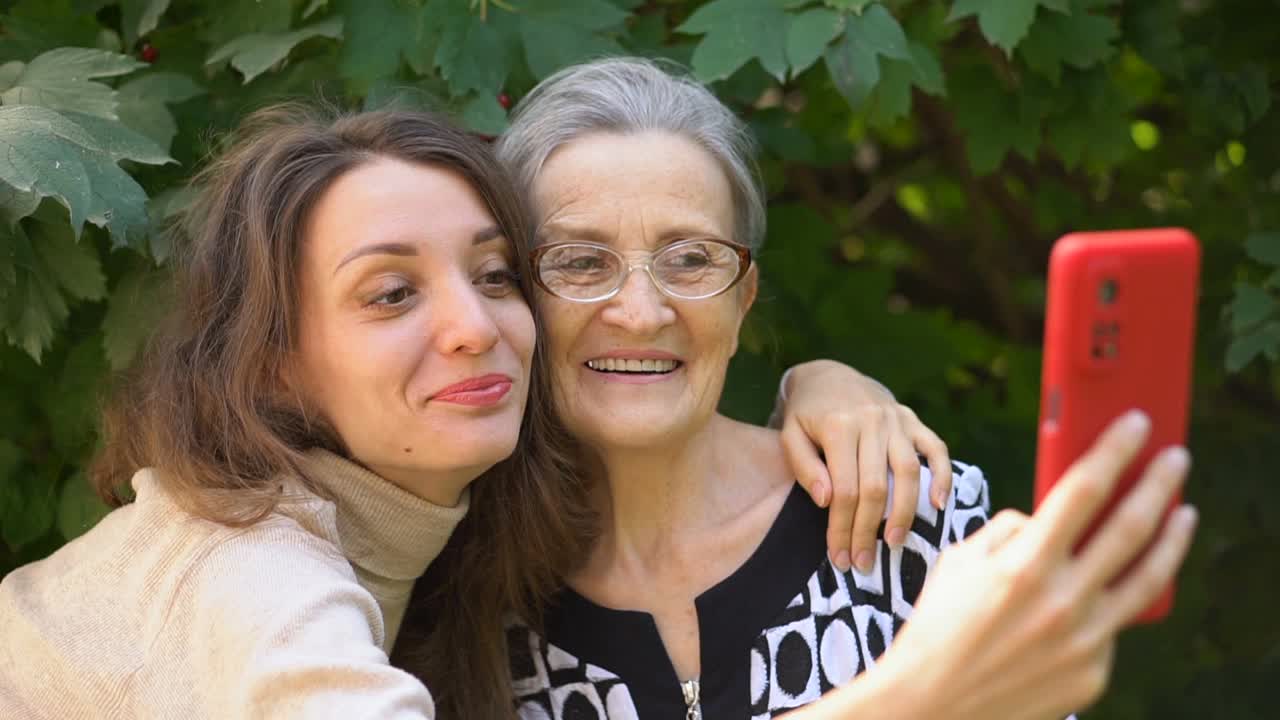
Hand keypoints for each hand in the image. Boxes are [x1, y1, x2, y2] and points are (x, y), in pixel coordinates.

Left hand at [776, 359, 950, 572]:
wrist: (828, 375)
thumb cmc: (806, 415)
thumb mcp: (789, 435)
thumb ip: (803, 466)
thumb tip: (826, 500)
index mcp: (838, 427)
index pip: (844, 489)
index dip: (842, 527)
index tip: (839, 556)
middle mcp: (871, 422)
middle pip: (876, 487)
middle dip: (869, 530)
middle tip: (863, 562)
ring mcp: (896, 420)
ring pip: (908, 472)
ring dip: (904, 512)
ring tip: (895, 543)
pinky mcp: (912, 420)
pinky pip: (935, 448)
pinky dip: (943, 476)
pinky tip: (939, 505)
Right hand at [873, 411, 1196, 719]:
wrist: (933, 704)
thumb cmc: (939, 626)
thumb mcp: (960, 562)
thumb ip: (1008, 531)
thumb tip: (1042, 518)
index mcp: (1024, 563)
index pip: (1083, 489)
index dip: (1114, 449)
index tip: (1136, 424)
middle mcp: (1062, 600)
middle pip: (1129, 527)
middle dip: (1158, 484)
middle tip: (1176, 457)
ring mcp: (1085, 640)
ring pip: (1146, 578)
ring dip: (1171, 538)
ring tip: (1183, 513)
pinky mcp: (1093, 673)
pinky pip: (1110, 627)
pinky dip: (1108, 603)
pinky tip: (1102, 592)